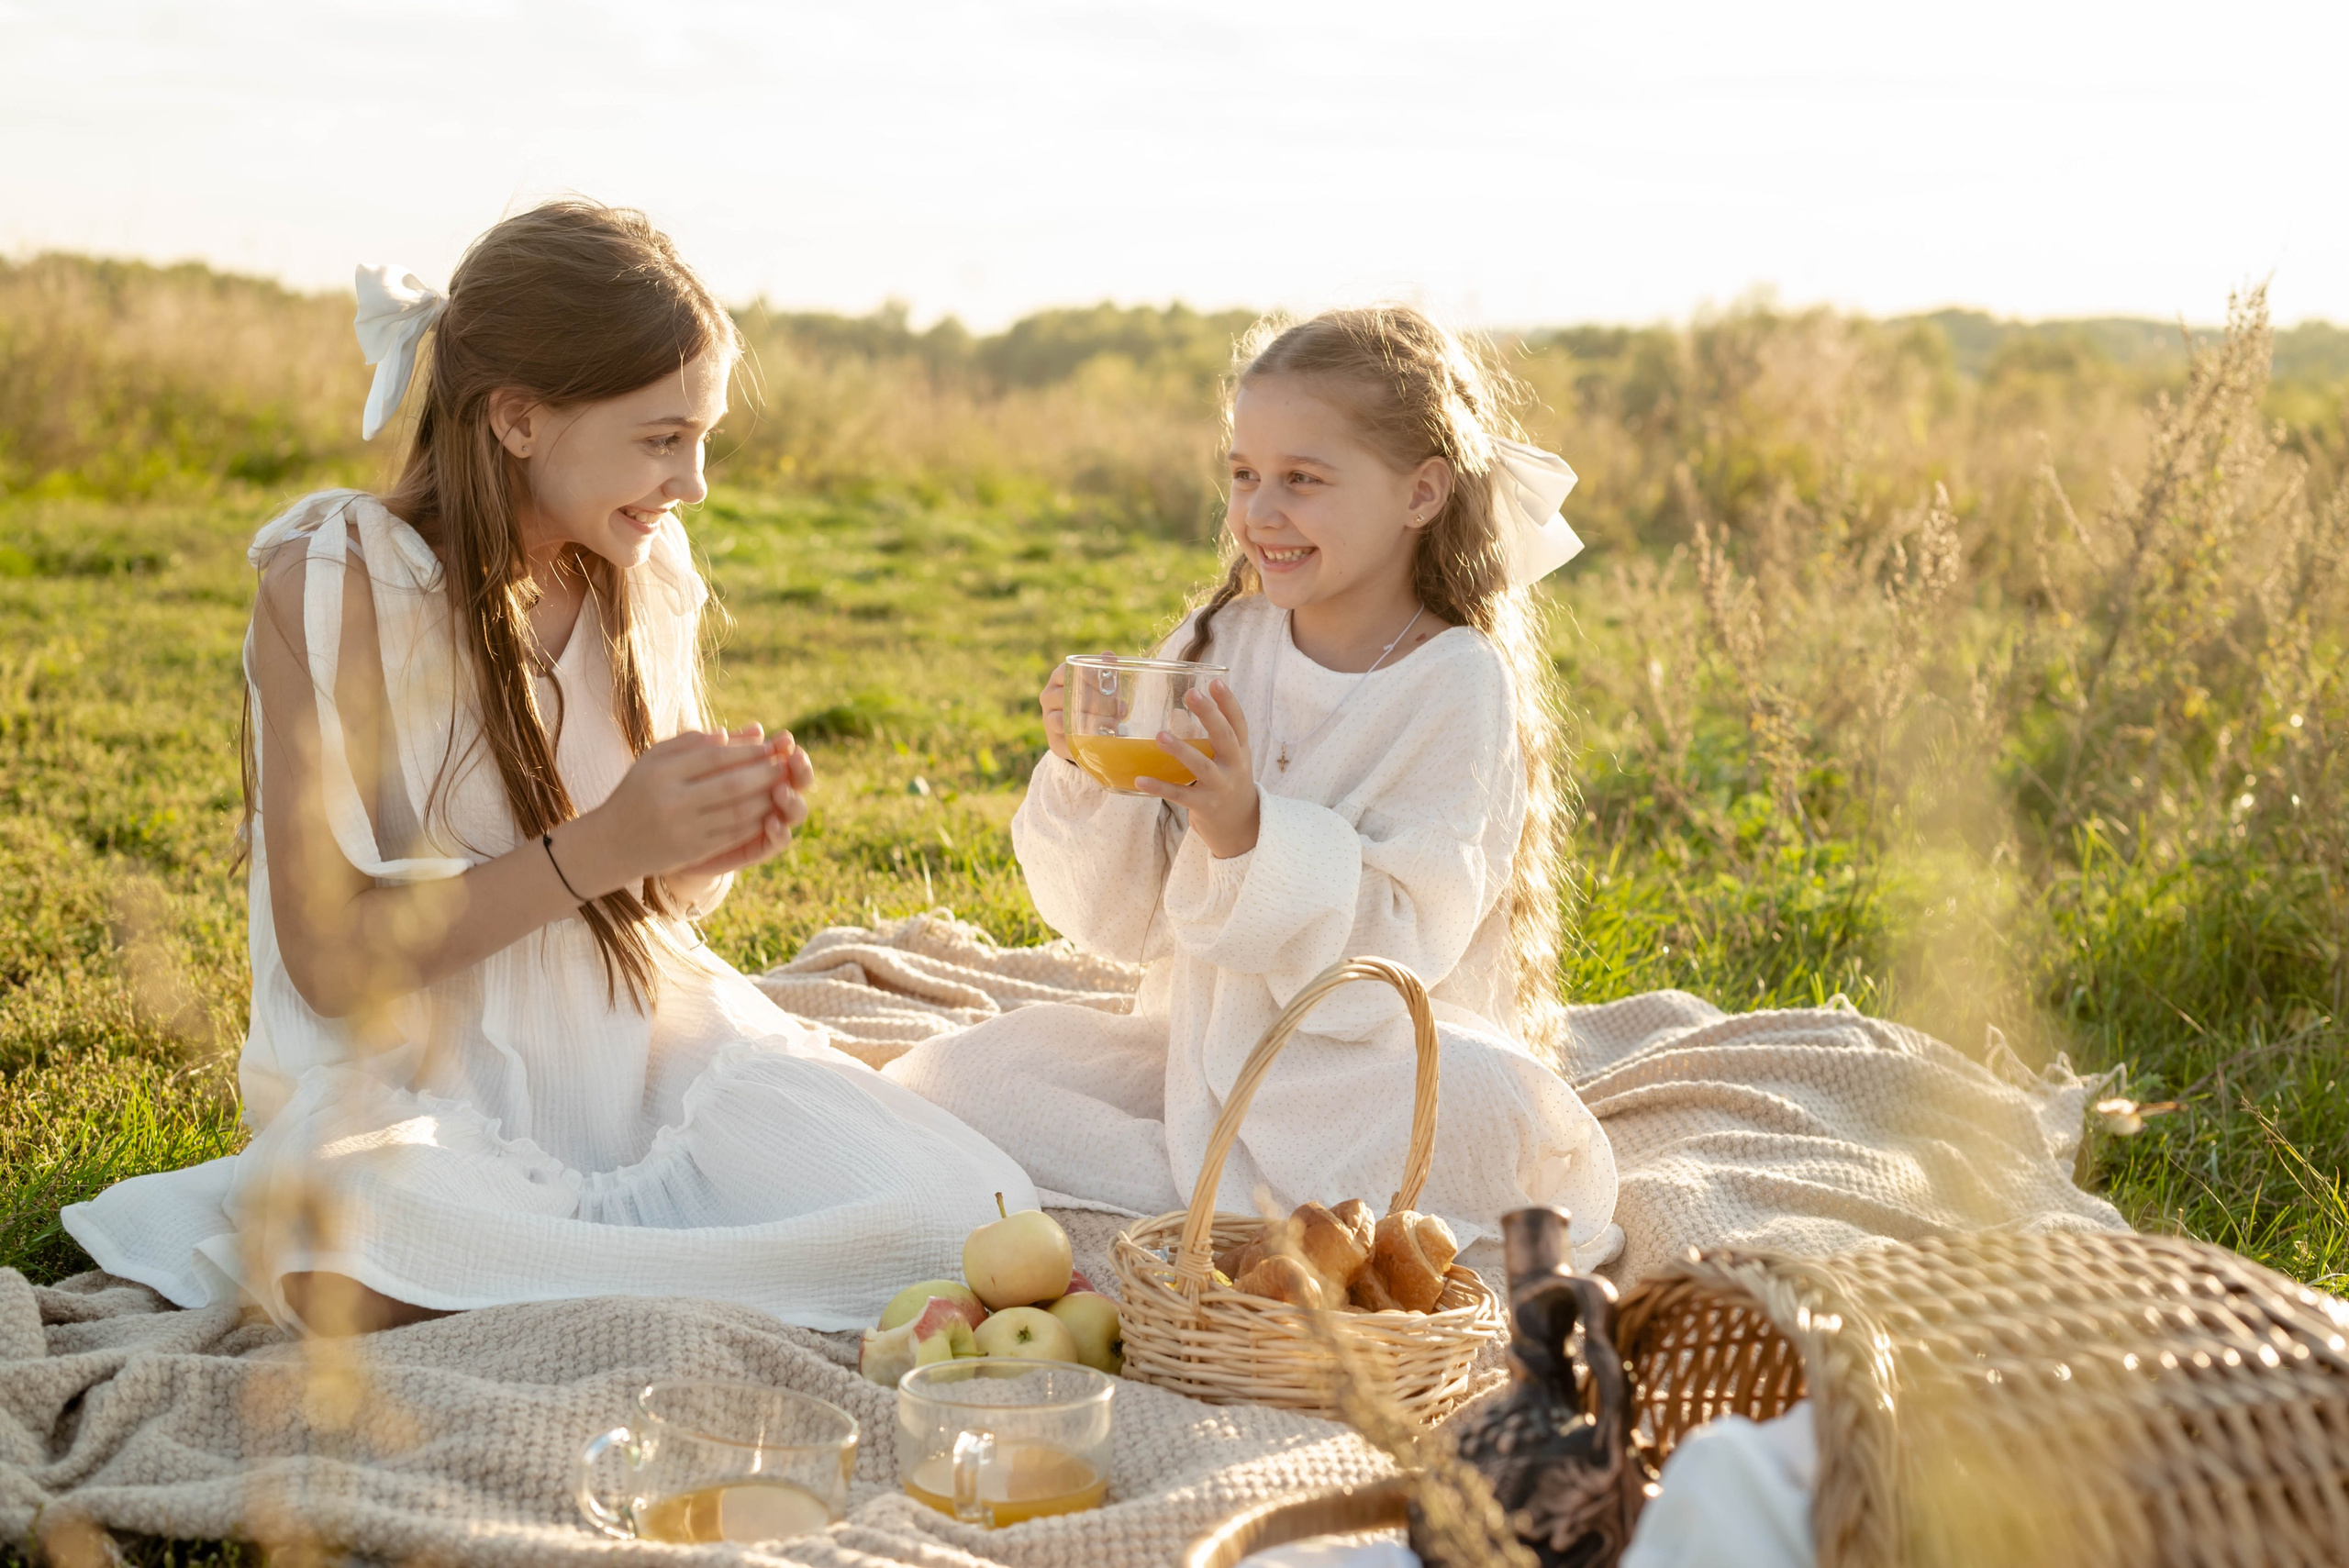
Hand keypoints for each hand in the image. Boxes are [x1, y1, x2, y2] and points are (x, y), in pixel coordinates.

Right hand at [561, 726, 802, 893]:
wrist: (611, 843)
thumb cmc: (638, 792)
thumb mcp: (655, 760)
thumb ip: (692, 743)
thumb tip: (734, 733)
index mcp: (661, 773)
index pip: (714, 757)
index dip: (746, 751)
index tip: (769, 745)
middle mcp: (672, 802)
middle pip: (731, 785)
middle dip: (764, 774)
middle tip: (785, 765)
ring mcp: (683, 830)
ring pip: (737, 812)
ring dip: (766, 799)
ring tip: (783, 786)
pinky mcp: (692, 851)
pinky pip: (733, 835)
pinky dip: (756, 822)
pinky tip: (769, 811)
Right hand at [1041, 655, 1123, 764]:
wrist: (1086, 736)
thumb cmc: (1096, 704)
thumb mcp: (1103, 688)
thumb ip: (1107, 673)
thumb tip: (1108, 655)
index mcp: (1060, 676)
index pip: (1069, 670)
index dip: (1090, 678)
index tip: (1110, 688)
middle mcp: (1049, 694)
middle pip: (1070, 694)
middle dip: (1098, 702)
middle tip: (1117, 710)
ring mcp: (1048, 716)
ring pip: (1067, 714)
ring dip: (1093, 718)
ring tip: (1112, 724)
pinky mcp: (1053, 737)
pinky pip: (1066, 734)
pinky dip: (1083, 733)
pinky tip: (1099, 734)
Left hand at [1136, 679, 1258, 858]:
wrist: (1240, 826)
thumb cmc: (1228, 782)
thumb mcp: (1228, 758)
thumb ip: (1209, 737)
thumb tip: (1177, 712)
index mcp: (1240, 750)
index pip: (1238, 722)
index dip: (1228, 702)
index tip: (1215, 682)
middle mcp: (1234, 766)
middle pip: (1224, 737)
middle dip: (1209, 714)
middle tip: (1192, 694)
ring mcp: (1220, 787)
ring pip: (1201, 766)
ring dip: (1181, 750)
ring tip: (1160, 735)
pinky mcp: (1204, 806)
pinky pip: (1180, 795)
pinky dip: (1159, 787)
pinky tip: (1140, 780)